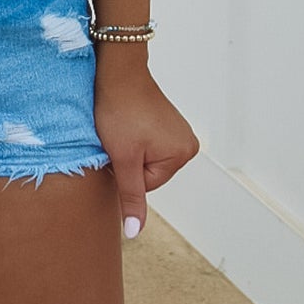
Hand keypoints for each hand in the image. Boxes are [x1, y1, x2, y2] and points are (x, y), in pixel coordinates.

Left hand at [93, 58, 199, 237]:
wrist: (116, 70)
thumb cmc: (120, 110)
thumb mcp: (124, 159)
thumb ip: (131, 197)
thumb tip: (134, 233)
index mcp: (183, 153)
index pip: (146, 185)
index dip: (126, 170)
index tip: (119, 147)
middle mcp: (187, 143)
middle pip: (148, 173)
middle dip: (129, 160)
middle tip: (120, 136)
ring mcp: (178, 131)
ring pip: (145, 159)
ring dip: (130, 149)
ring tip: (124, 127)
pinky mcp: (166, 122)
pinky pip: (147, 144)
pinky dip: (133, 138)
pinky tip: (127, 122)